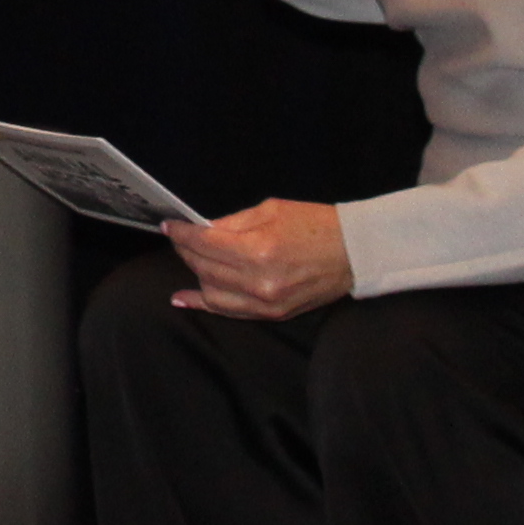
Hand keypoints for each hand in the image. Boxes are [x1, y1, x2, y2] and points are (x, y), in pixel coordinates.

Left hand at [166, 198, 350, 321]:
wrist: (355, 253)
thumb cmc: (316, 224)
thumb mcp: (271, 210)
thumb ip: (232, 223)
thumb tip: (203, 230)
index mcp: (259, 249)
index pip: (205, 243)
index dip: (182, 233)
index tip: (169, 226)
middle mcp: (259, 280)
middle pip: (205, 267)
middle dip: (185, 250)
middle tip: (178, 238)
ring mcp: (266, 302)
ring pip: (212, 292)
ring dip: (194, 274)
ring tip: (187, 258)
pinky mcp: (273, 314)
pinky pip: (230, 311)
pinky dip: (205, 304)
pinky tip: (184, 297)